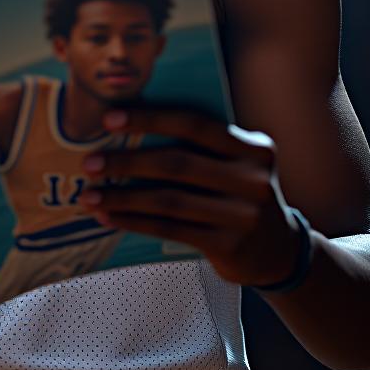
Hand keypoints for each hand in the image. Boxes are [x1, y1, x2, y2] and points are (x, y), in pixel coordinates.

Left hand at [81, 107, 301, 286]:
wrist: (280, 250)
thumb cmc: (241, 192)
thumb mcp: (237, 162)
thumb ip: (202, 144)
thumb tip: (131, 123)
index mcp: (253, 148)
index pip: (193, 124)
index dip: (149, 118)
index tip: (109, 119)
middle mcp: (252, 180)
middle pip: (176, 163)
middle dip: (126, 162)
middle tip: (89, 162)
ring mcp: (243, 216)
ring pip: (169, 200)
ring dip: (122, 197)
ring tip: (90, 195)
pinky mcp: (229, 246)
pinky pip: (171, 229)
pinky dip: (135, 222)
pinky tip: (110, 217)